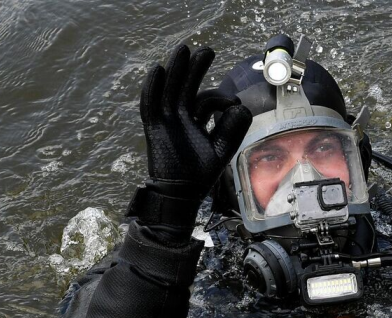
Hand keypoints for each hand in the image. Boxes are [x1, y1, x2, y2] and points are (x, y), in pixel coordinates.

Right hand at [140, 45, 250, 200]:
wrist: (182, 193)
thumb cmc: (201, 173)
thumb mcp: (222, 148)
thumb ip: (233, 129)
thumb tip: (241, 107)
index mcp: (195, 121)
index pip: (205, 100)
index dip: (220, 98)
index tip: (234, 104)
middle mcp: (179, 117)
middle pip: (185, 87)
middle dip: (195, 69)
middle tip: (207, 50)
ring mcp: (165, 121)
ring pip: (169, 90)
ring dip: (176, 70)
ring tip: (183, 49)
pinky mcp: (153, 129)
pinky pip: (150, 105)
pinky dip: (153, 88)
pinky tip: (158, 70)